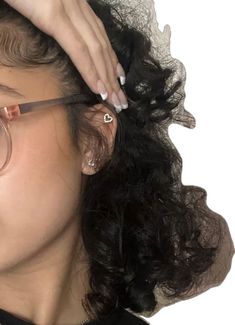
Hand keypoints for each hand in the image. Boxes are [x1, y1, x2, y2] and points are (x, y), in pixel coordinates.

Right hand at [4, 0, 127, 110]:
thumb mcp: (45, 5)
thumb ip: (59, 19)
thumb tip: (66, 37)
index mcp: (76, 4)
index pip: (100, 37)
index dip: (111, 60)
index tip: (119, 80)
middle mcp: (78, 6)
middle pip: (102, 47)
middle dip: (113, 76)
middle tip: (121, 99)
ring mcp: (68, 9)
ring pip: (96, 50)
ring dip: (107, 78)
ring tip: (115, 100)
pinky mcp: (55, 16)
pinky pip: (78, 49)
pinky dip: (90, 71)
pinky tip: (99, 88)